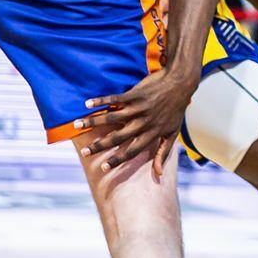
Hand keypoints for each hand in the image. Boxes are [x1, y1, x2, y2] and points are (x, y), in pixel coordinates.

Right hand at [80, 61, 202, 176]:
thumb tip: (158, 175)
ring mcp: (139, 108)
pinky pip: (115, 99)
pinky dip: (101, 101)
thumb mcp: (173, 133)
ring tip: (76, 125)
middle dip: (99, 146)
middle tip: (84, 153)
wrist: (181, 82)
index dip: (117, 160)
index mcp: (152, 134)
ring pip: (112, 117)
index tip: (102, 168)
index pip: (132, 151)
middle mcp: (144, 123)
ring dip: (93, 122)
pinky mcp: (136, 94)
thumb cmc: (176, 109)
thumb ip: (163, 154)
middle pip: (118, 137)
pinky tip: (87, 104)